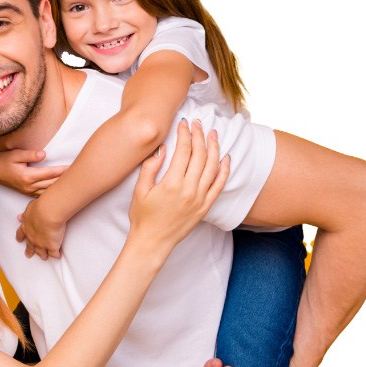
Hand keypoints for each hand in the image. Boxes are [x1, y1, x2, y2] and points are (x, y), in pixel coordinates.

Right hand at [0, 148, 67, 195]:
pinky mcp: (27, 193)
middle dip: (65, 181)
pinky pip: (43, 195)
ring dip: (60, 189)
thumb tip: (44, 154)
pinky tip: (61, 192)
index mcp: (27, 176)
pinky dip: (52, 194)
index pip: (50, 173)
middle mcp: (29, 186)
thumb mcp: (16, 154)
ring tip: (73, 185)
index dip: (62, 170)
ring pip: (48, 192)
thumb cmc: (5, 159)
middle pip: (52, 184)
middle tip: (79, 177)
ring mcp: (28, 191)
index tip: (73, 167)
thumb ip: (30, 154)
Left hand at [16, 199, 65, 259]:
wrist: (49, 213)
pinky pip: (53, 254)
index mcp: (27, 227)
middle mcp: (33, 238)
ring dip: (43, 255)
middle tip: (28, 254)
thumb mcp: (29, 208)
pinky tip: (57, 256)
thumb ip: (25, 214)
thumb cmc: (40, 208)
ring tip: (44, 257)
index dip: (20, 237)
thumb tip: (20, 217)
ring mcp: (42, 244)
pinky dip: (56, 255)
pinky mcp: (52, 246)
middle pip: (30, 247)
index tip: (19, 240)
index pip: (21, 234)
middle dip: (29, 251)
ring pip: (41, 252)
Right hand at [128, 119, 229, 250]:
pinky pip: (219, 185)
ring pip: (212, 167)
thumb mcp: (140, 190)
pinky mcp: (205, 207)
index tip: (184, 123)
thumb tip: (162, 149)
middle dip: (200, 136)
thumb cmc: (142, 217)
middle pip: (200, 155)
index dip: (184, 134)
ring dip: (214, 148)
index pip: (183, 151)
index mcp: (171, 184)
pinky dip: (224, 170)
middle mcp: (189, 190)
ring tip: (212, 134)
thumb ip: (150, 167)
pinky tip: (226, 158)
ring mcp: (200, 199)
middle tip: (198, 124)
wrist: (152, 242)